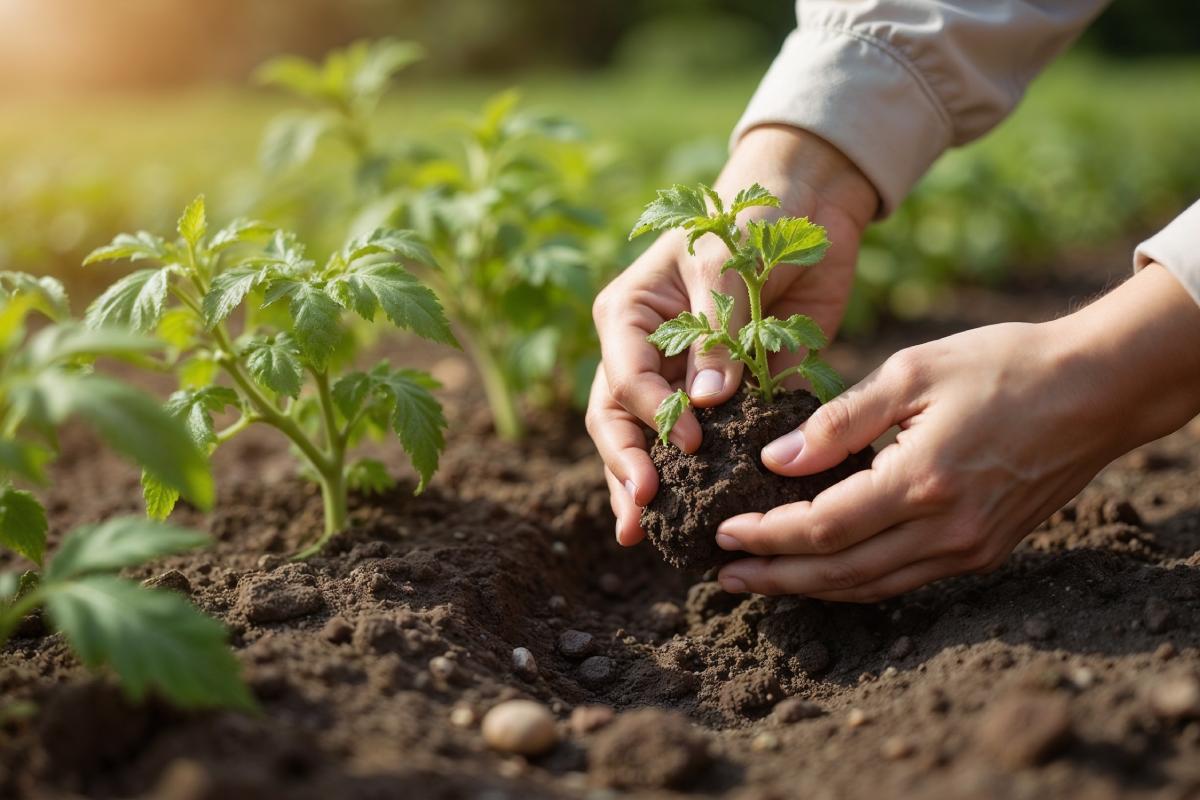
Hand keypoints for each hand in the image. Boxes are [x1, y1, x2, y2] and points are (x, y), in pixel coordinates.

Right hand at [587, 125, 878, 544]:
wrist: (806, 204)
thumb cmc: (752, 214)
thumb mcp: (727, 260)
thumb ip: (716, 328)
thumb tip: (707, 401)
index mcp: (630, 316)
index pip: (624, 376)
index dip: (651, 415)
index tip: (688, 442)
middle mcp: (647, 353)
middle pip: (621, 420)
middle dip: (628, 468)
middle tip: (643, 513)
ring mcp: (685, 378)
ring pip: (656, 441)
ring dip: (653, 484)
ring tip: (650, 535)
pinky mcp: (731, 394)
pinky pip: (715, 441)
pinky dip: (711, 475)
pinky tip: (711, 512)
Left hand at [715, 263, 1199, 600]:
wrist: (1097, 388)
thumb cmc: (1002, 365)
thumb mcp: (913, 372)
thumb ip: (839, 421)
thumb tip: (774, 459)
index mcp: (922, 480)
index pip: (821, 526)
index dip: (766, 536)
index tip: (722, 532)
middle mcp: (946, 529)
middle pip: (839, 571)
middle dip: (775, 575)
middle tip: (724, 575)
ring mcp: (968, 548)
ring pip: (871, 586)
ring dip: (809, 587)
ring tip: (761, 581)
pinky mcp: (984, 551)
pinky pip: (904, 580)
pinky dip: (856, 582)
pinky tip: (824, 573)